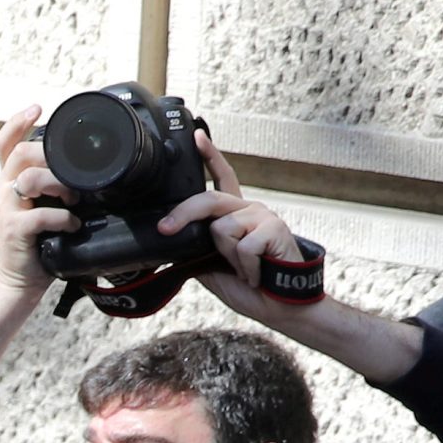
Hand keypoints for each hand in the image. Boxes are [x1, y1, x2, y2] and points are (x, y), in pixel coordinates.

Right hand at [0, 104, 78, 294]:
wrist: (21, 279)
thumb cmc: (39, 241)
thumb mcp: (45, 205)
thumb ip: (56, 184)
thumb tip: (88, 166)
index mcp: (11, 181)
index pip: (4, 143)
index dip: (17, 122)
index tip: (37, 109)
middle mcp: (4, 190)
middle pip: (21, 152)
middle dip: (53, 156)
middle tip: (73, 174)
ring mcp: (6, 209)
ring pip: (31, 178)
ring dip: (61, 186)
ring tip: (75, 201)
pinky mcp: (14, 229)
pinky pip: (43, 214)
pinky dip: (65, 219)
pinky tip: (73, 226)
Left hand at [173, 130, 304, 319]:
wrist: (277, 305)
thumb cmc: (247, 285)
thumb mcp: (209, 265)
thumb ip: (192, 248)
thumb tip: (164, 243)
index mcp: (233, 214)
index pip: (221, 178)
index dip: (209, 156)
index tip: (196, 136)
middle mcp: (249, 209)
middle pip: (208, 199)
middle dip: (183, 214)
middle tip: (165, 230)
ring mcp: (263, 216)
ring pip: (221, 228)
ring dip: (227, 257)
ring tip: (244, 268)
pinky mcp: (275, 229)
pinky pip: (242, 246)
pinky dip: (245, 268)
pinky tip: (258, 273)